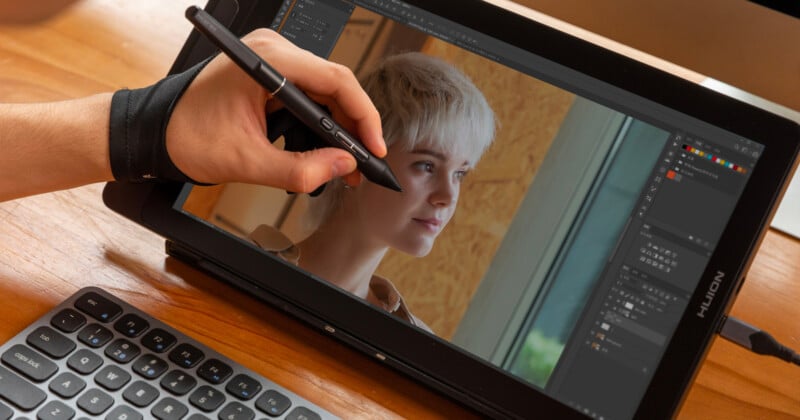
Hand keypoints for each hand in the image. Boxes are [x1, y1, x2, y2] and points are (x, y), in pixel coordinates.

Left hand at [165, 28, 385, 191]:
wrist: (156, 132)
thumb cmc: (186, 135)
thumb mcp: (247, 161)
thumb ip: (299, 170)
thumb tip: (342, 166)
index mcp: (265, 61)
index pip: (335, 80)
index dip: (363, 115)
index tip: (373, 146)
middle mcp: (273, 53)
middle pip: (335, 86)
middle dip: (353, 128)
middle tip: (364, 163)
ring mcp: (273, 63)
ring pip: (326, 94)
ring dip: (339, 129)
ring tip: (347, 164)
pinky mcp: (272, 77)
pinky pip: (310, 98)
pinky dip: (322, 125)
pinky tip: (327, 151)